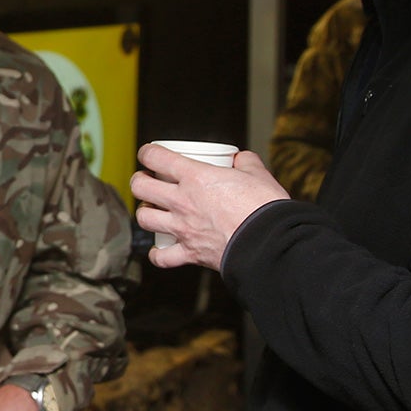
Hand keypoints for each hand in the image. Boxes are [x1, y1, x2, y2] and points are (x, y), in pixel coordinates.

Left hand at [130, 145, 287, 271]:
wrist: (270, 242)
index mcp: (196, 177)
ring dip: (144, 213)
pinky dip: (157, 254)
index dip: (147, 152)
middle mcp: (182, 201)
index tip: (148, 154)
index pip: (156, 157)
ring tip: (151, 211)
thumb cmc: (265, 208)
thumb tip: (241, 159)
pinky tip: (158, 249)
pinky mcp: (190, 253)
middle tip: (146, 181)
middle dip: (139, 181)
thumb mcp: (258, 174)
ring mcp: (183, 228)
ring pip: (144, 219)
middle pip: (141, 187)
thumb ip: (246, 162)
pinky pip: (161, 257)